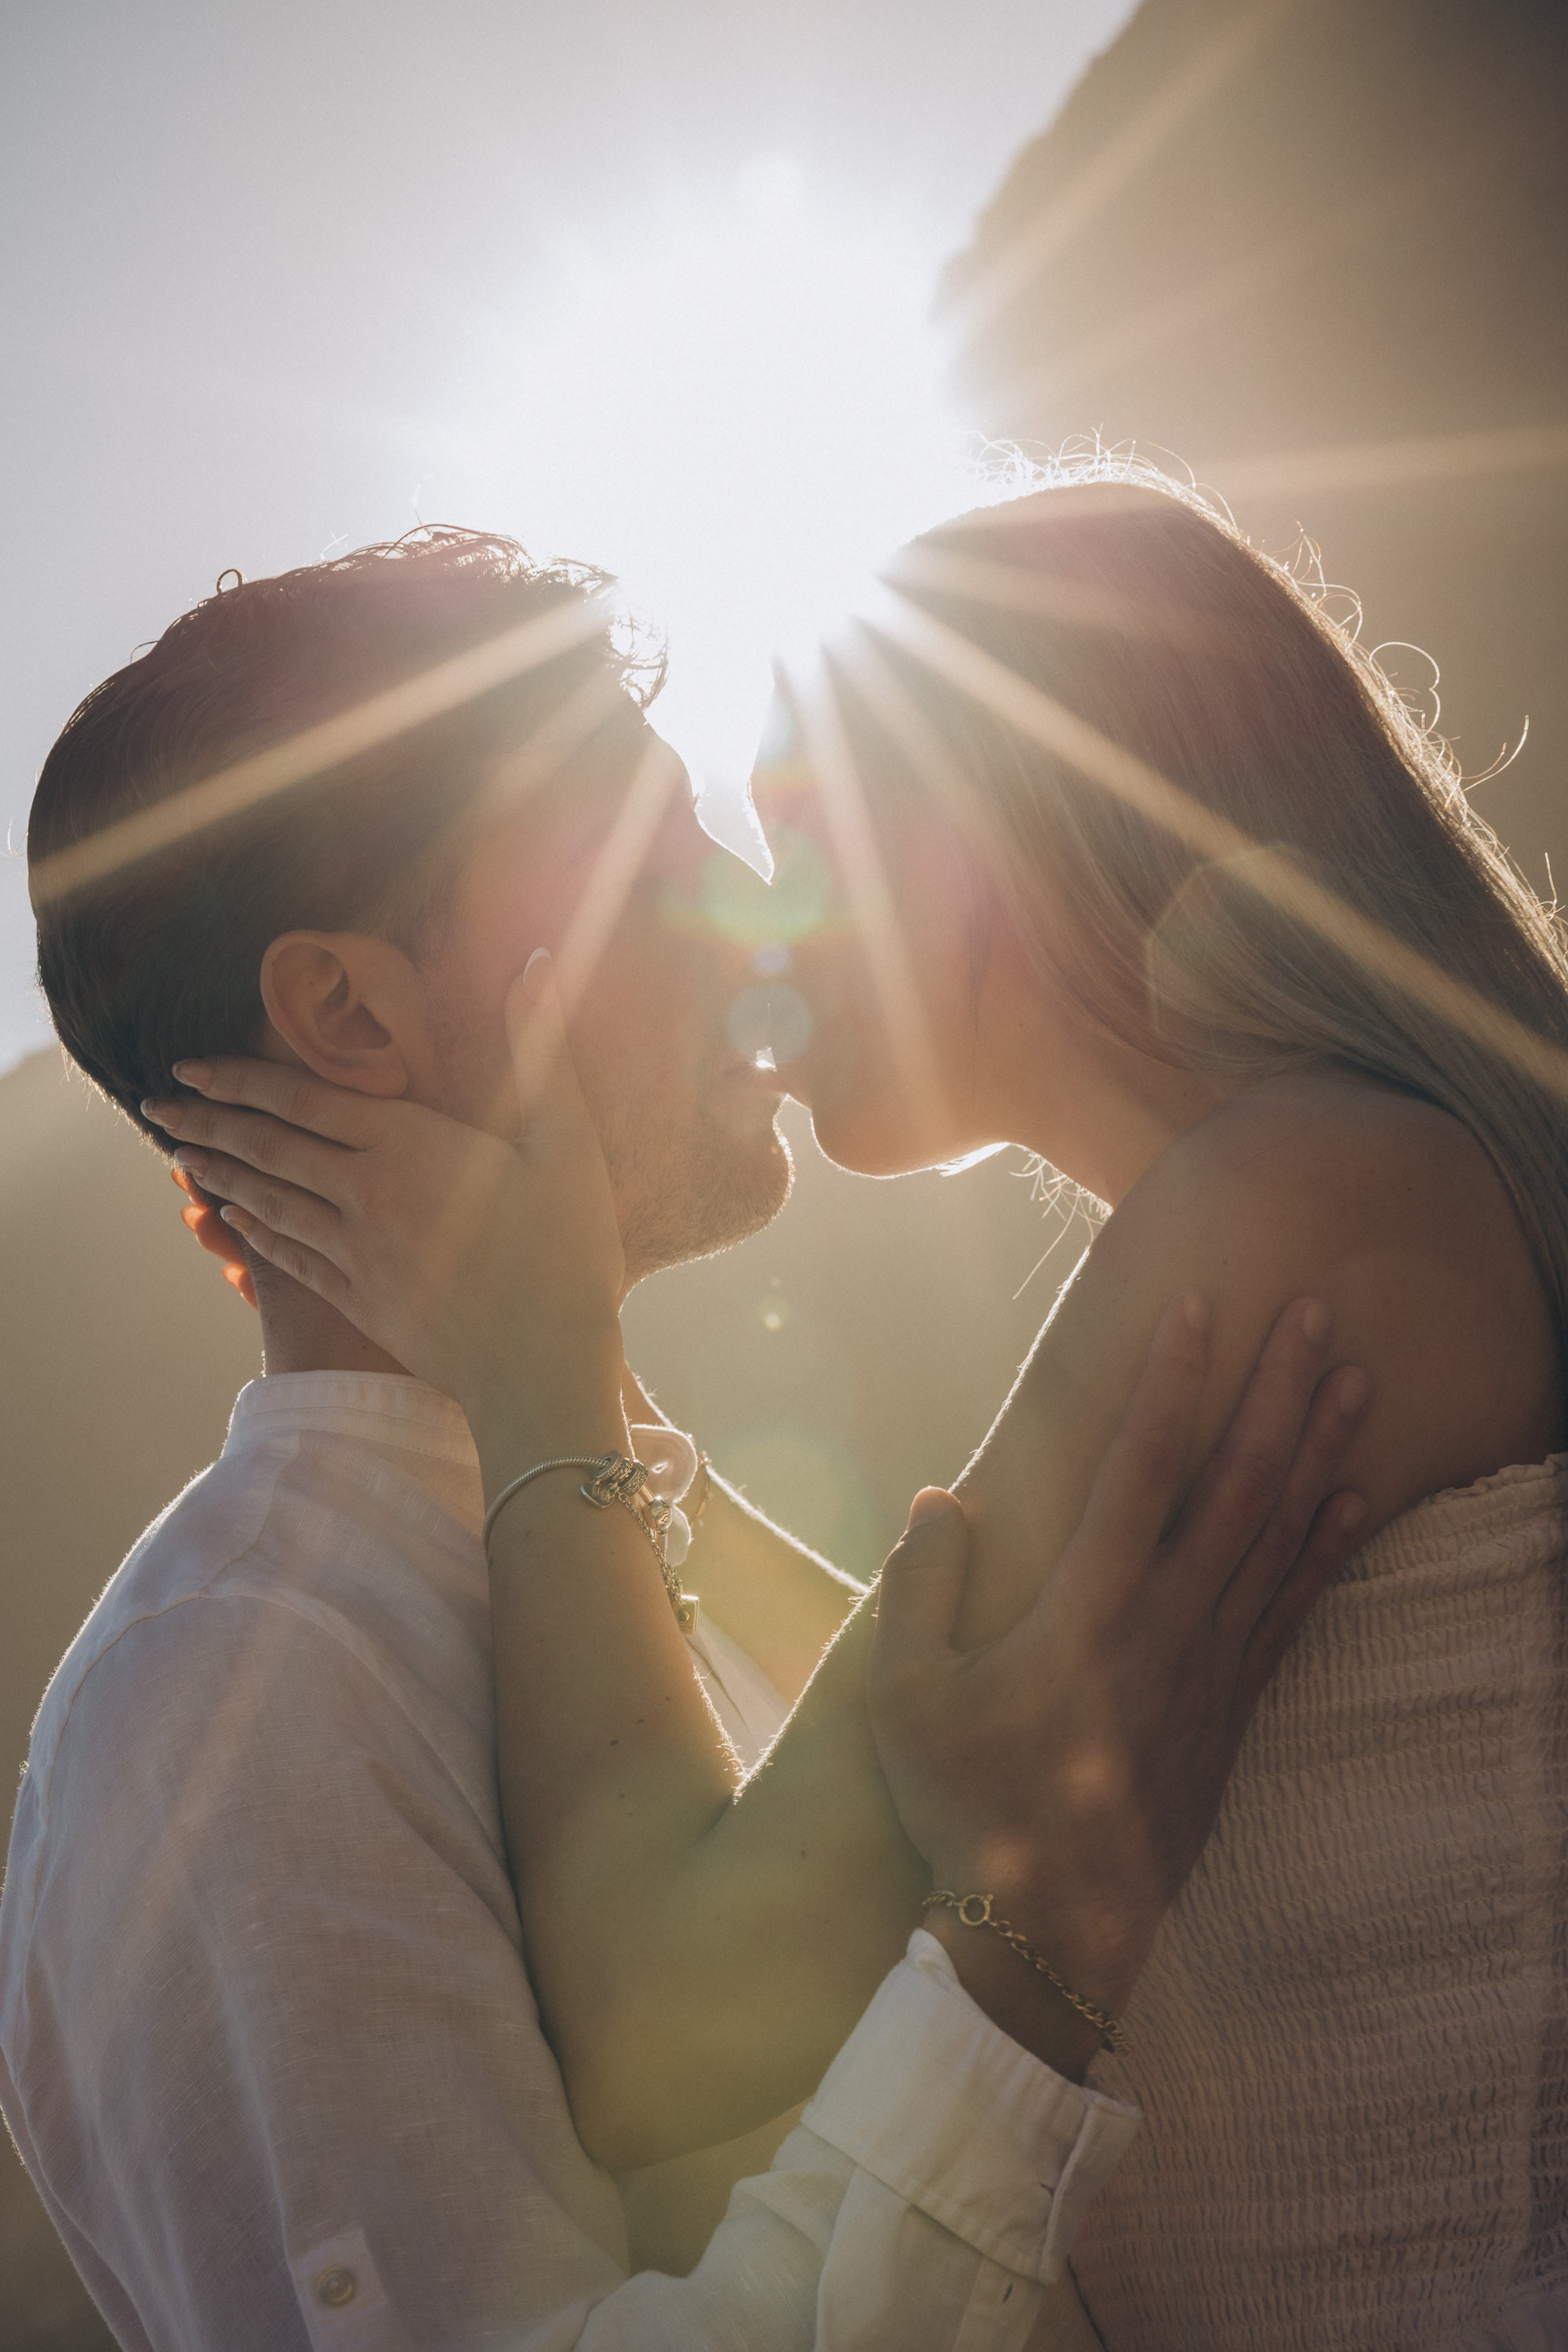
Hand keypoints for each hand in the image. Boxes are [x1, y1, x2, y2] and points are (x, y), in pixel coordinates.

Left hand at [141, 952, 627, 1444]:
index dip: (237, 1079)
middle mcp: (368, 1196)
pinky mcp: (360, 1302)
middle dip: (206, 1123)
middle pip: (268, 1150)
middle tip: (156, 1106)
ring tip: (180, 1156)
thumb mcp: (568, 1140)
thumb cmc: (568, 1250)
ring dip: (219, 1175)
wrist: (543, 1365)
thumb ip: (538, 1046)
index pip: (301, 1100)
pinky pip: (289, 1259)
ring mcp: (357, 1254)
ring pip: (269, 1203)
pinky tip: (233, 1221)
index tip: (189, 1066)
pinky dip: (253, 1233)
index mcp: (410, 1146)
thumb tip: (538, 961)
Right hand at [866, 1293, 1367, 2072]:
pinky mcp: (1232, 1713)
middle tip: (1315, 1310)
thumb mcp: (903, 1698)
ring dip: (1318, 1451)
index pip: (1140, 1469)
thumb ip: (920, 1587)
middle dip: (1278, 1391)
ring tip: (1355, 1378)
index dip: (1174, 1381)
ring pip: (1279, 1539)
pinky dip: (1325, 1548)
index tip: (1201, 1306)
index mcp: (1086, 1612)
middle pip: (1238, 1486)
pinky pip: (1291, 1610)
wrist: (1043, 1934)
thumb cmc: (962, 1808)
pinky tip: (1352, 1500)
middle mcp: (1165, 1628)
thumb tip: (940, 1497)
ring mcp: (1209, 1672)